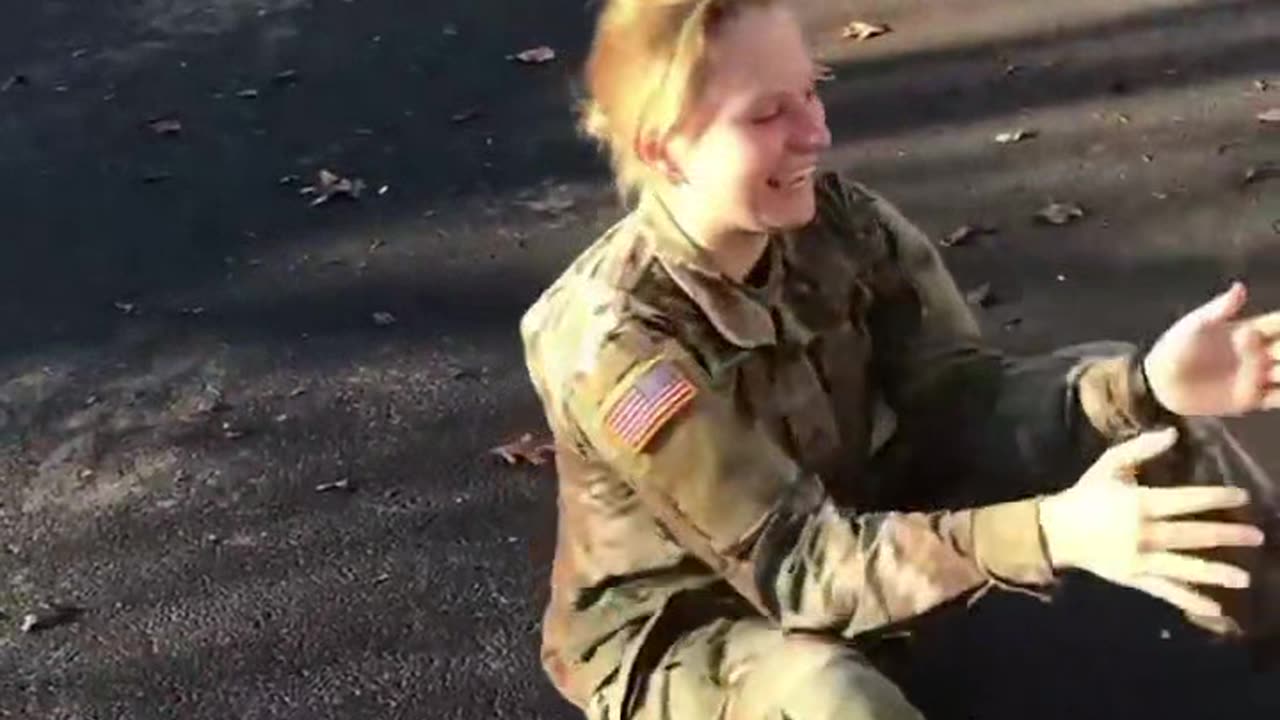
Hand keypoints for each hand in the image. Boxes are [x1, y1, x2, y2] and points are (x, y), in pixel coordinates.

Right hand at [1039, 427, 1263, 618]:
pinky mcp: (1135, 578)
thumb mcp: (1109, 466)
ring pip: (1185, 567)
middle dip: (1227, 535)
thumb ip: (1140, 449)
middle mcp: (1145, 533)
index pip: (1186, 500)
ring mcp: (1141, 559)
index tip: (1242, 497)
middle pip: (1193, 535)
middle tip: (1257, 536)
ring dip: (1216, 573)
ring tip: (1245, 578)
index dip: (1216, 497)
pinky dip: (1190, 599)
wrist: (1055, 532)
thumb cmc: (1086, 496)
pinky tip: (1214, 608)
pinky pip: (1167, 591)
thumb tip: (1173, 434)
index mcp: (1140, 503)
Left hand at [1144, 282, 1279, 415]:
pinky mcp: (1248, 399)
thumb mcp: (1194, 326)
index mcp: (1247, 332)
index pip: (1279, 324)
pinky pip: (1276, 398)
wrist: (1159, 382)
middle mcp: (1257, 354)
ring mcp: (1255, 377)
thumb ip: (1218, 310)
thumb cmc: (1175, 348)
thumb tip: (1240, 287)